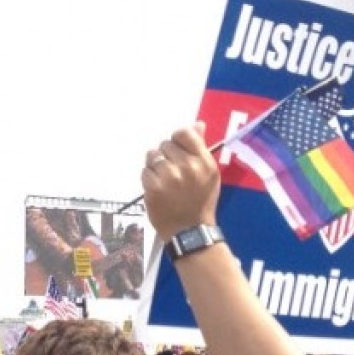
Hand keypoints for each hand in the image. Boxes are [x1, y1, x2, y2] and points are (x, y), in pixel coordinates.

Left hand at [141, 122, 220, 240]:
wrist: (190, 231)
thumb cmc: (200, 202)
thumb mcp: (209, 174)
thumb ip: (201, 148)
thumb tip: (197, 124)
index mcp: (204, 162)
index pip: (184, 134)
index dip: (177, 140)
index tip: (177, 151)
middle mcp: (188, 167)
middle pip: (165, 144)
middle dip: (166, 156)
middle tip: (173, 174)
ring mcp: (170, 177)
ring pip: (152, 156)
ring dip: (155, 166)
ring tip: (164, 181)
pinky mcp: (154, 188)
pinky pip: (144, 171)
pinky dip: (148, 179)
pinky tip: (158, 190)